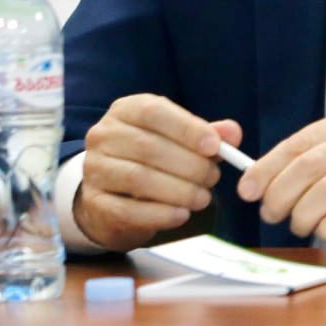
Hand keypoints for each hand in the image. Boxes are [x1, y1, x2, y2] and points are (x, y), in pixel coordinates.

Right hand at [73, 94, 240, 251]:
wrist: (115, 191)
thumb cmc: (153, 157)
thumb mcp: (179, 138)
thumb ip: (207, 134)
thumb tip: (232, 133)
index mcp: (126, 110)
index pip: (154, 112)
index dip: (187, 129)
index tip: (215, 147)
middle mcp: (103, 135)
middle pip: (148, 148)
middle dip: (189, 164)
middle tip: (213, 178)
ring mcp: (93, 169)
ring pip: (139, 178)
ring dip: (178, 190)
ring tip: (203, 198)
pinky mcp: (93, 202)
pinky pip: (128, 210)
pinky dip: (160, 214)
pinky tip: (182, 215)